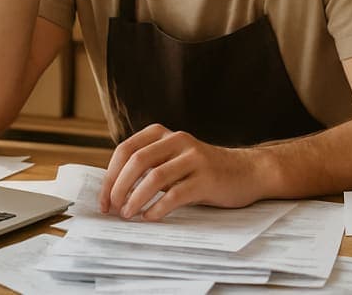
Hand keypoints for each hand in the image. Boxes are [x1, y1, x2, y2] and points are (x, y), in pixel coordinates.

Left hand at [99, 124, 263, 219]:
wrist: (247, 172)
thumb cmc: (203, 171)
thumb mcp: (173, 160)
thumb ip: (149, 167)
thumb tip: (112, 192)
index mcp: (164, 134)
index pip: (126, 149)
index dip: (110, 176)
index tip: (104, 200)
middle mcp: (179, 140)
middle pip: (137, 160)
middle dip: (118, 187)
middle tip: (113, 209)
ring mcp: (194, 158)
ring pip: (155, 177)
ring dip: (136, 199)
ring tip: (129, 215)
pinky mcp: (207, 178)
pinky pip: (175, 194)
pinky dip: (158, 208)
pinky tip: (150, 217)